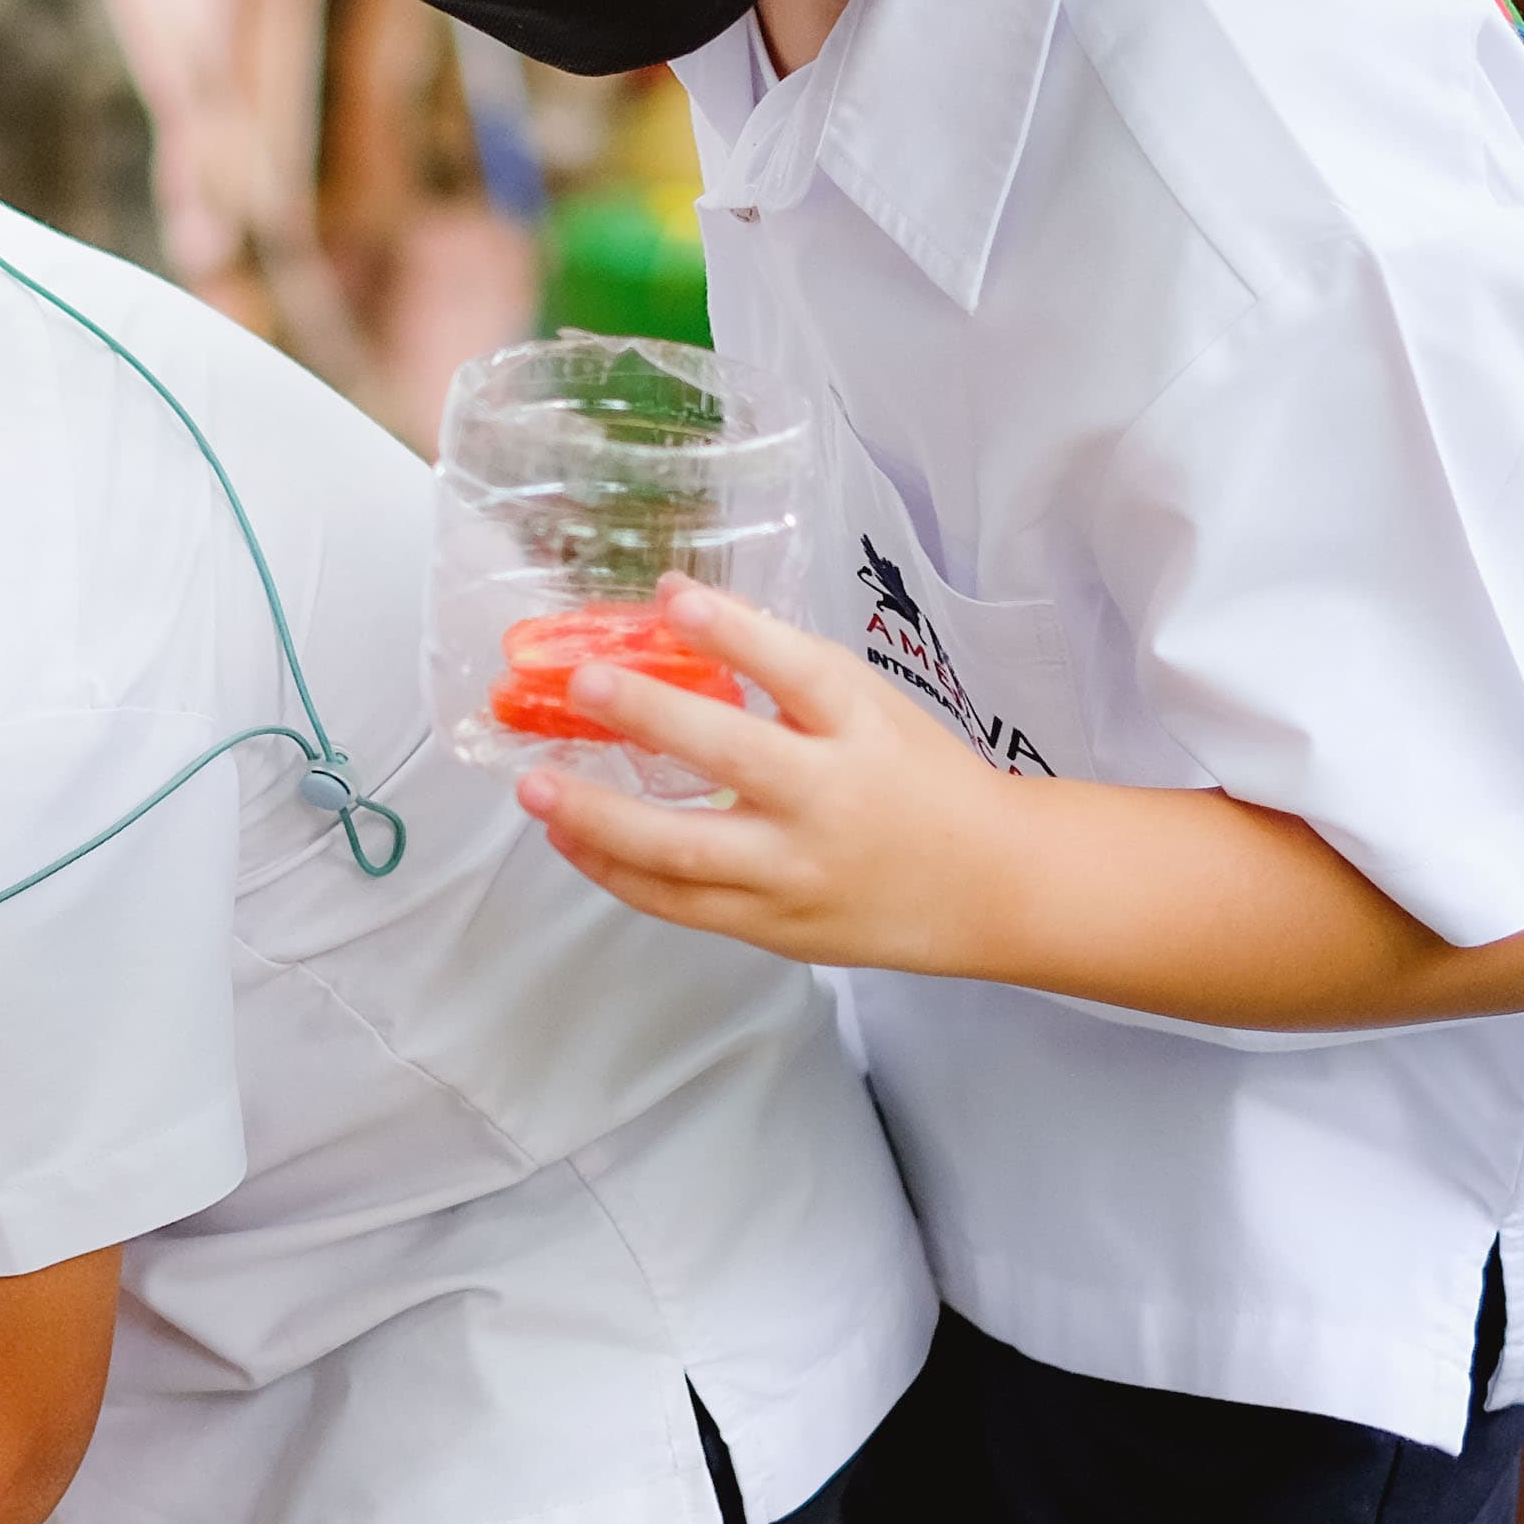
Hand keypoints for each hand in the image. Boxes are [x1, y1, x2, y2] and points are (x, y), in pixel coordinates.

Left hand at [513, 574, 1017, 974]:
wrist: (990, 887)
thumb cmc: (918, 779)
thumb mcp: (871, 708)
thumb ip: (784, 668)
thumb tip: (672, 605)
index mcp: (865, 732)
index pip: (802, 673)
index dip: (738, 633)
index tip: (673, 598)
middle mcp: (830, 802)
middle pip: (734, 759)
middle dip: (651, 717)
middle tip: (580, 684)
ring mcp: (797, 871)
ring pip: (686, 850)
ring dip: (599, 819)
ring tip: (533, 788)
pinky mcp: (772, 925)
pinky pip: (679, 902)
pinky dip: (617, 872)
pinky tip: (568, 839)